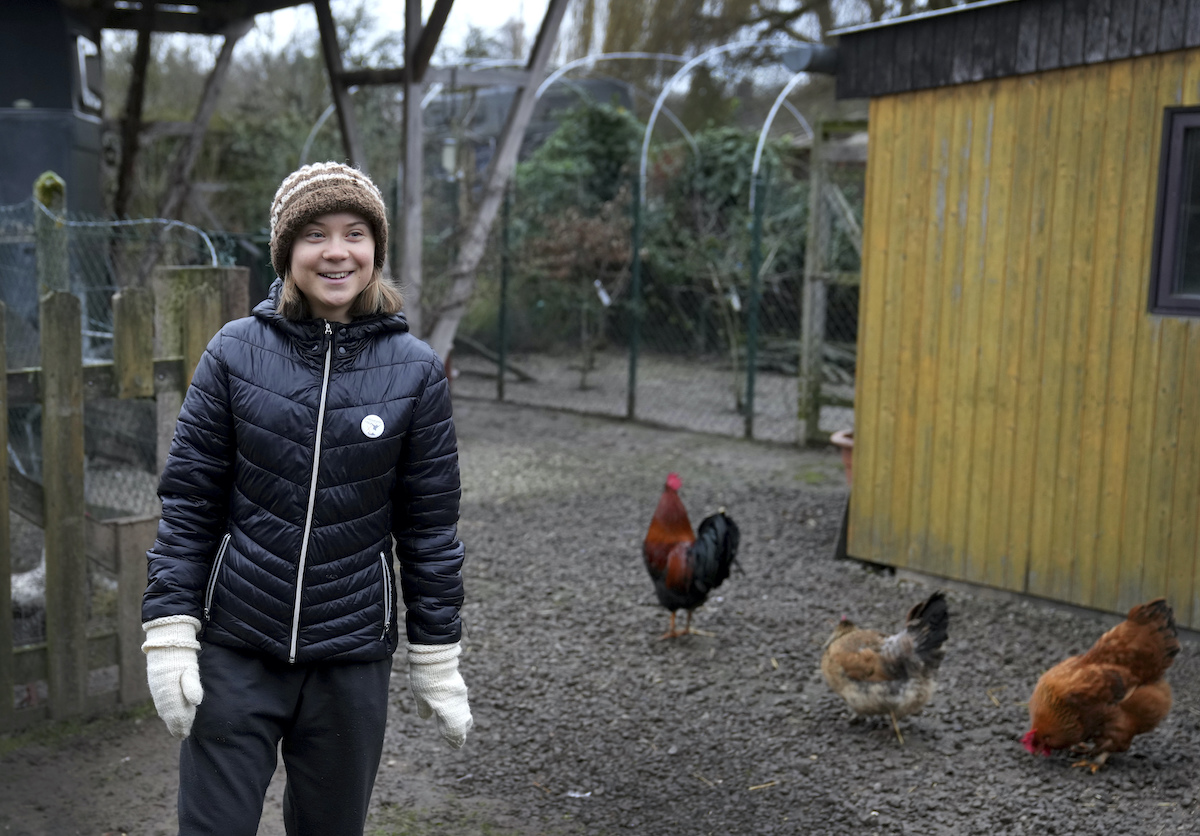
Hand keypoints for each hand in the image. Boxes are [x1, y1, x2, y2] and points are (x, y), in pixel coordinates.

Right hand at [142, 616, 203, 738]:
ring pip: (164, 709)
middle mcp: (161, 693)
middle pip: (169, 713)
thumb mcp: (189, 668)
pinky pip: (161, 702)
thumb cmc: (180, 655)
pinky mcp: (157, 684)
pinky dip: (165, 711)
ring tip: (177, 728)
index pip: (175, 713)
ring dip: (170, 719)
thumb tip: (196, 701)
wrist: (167, 641)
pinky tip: (169, 715)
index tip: (184, 734)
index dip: (180, 724)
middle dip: (175, 724)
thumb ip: (192, 685)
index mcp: (169, 691)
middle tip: (182, 735)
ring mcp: (158, 689)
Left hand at [407, 642, 472, 748]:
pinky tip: (453, 710)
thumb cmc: (425, 680)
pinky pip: (461, 703)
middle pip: (463, 722)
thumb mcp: (420, 697)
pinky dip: (458, 710)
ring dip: (460, 720)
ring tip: (457, 727)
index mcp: (448, 711)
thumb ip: (424, 709)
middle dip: (460, 731)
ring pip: (463, 712)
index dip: (456, 739)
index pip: (456, 730)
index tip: (457, 746)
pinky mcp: (459, 686)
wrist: (435, 658)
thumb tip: (426, 717)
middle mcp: (458, 704)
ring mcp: (460, 694)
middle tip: (458, 740)